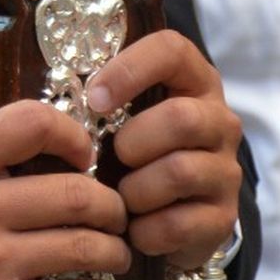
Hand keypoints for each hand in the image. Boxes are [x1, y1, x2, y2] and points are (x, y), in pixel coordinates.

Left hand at [87, 30, 241, 273]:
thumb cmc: (133, 152)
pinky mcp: (224, 217)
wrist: (171, 217)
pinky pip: (180, 223)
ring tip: (122, 195)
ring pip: (180, 172)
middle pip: (182, 118)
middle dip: (134, 142)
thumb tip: (54, 104)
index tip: (95, 98)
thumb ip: (102, 100)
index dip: (130, 69)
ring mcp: (226, 170)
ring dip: (137, 188)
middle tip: (114, 156)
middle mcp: (219, 121)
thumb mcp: (123, 117)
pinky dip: (146, 229)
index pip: (172, 50)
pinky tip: (136, 226)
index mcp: (192, 81)